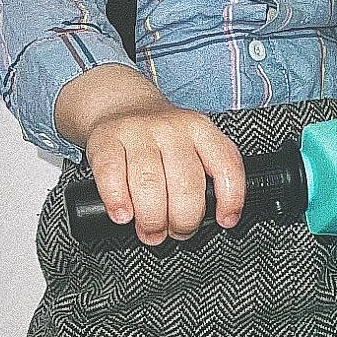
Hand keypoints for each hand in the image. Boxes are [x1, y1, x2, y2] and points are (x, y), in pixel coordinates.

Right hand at [85, 108, 246, 243]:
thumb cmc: (160, 140)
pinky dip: (118, 202)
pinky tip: (123, 215)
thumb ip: (206, 176)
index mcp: (201, 130)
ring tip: (151, 231)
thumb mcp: (193, 145)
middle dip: (183, 221)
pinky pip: (112, 176)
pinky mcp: (105, 140)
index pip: (226, 166)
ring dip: (152, 219)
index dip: (230, 200)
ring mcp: (137, 132)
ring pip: (149, 185)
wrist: (120, 105)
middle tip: (175, 231)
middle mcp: (172, 128)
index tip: (225, 221)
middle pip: (186, 185)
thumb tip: (214, 219)